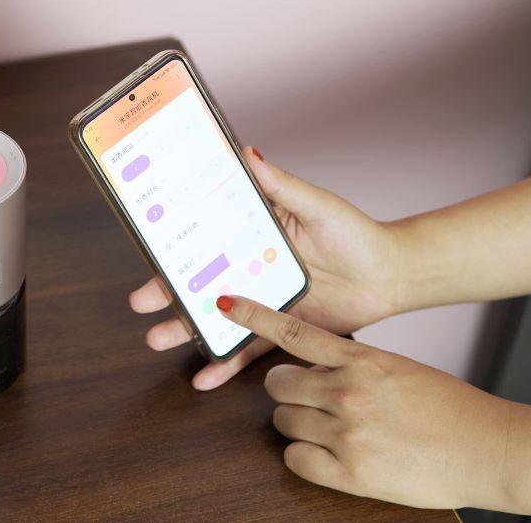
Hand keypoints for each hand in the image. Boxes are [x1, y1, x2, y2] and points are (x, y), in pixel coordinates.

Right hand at [128, 146, 401, 389]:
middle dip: (166, 292)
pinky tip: (203, 379)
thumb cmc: (354, 233)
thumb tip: (248, 151)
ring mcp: (261, 301)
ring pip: (214, 317)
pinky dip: (225, 366)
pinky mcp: (278, 330)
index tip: (146, 247)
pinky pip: (247, 350)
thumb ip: (280, 184)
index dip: (173, 244)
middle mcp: (248, 266)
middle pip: (198, 280)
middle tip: (140, 302)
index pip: (202, 236)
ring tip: (157, 340)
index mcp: (250, 232)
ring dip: (185, 330)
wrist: (390, 276)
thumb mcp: (315, 204)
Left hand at [218, 294, 508, 509]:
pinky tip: (328, 454)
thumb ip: (352, 363)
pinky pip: (294, 459)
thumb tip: (314, 366)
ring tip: (329, 428)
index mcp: (361, 359)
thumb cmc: (448, 406)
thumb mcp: (397, 367)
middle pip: (277, 384)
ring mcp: (346, 434)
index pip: (293, 331)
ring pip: (281, 421)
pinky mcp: (349, 474)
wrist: (488, 449)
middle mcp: (348, 392)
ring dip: (297, 423)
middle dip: (287, 391)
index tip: (226, 304)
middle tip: (310, 398)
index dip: (254, 316)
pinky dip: (304, 456)